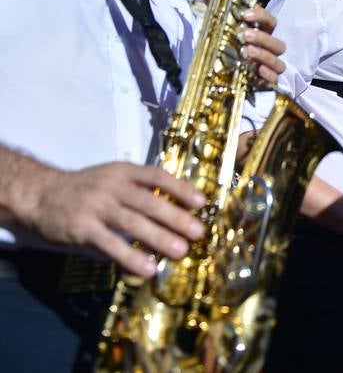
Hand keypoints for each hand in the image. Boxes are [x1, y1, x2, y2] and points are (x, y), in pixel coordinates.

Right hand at [20, 161, 204, 277]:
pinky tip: (148, 268)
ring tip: (180, 251)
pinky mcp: (84, 228)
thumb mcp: (112, 178)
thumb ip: (138, 190)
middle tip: (197, 232)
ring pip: (133, 223)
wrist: (42, 194)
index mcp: (123, 171)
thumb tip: (172, 208)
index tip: (201, 202)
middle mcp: (112, 186)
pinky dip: (131, 256)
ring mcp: (97, 206)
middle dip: (175, 217)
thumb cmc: (85, 188)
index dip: (180, 188)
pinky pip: (111, 244)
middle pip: (149, 201)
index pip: (157, 176)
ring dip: (159, 238)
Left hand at [242, 6, 285, 84]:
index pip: (270, 21)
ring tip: (248, 51)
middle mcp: (273, 50)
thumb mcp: (238, 33)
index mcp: (267, 35)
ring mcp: (274, 66)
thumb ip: (235, 20)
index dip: (260, 16)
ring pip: (278, 62)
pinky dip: (269, 75)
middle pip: (276, 43)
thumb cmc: (241, 48)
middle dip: (262, 38)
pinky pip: (276, 80)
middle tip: (245, 35)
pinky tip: (259, 70)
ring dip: (264, 55)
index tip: (245, 14)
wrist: (245, 77)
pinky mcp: (272, 82)